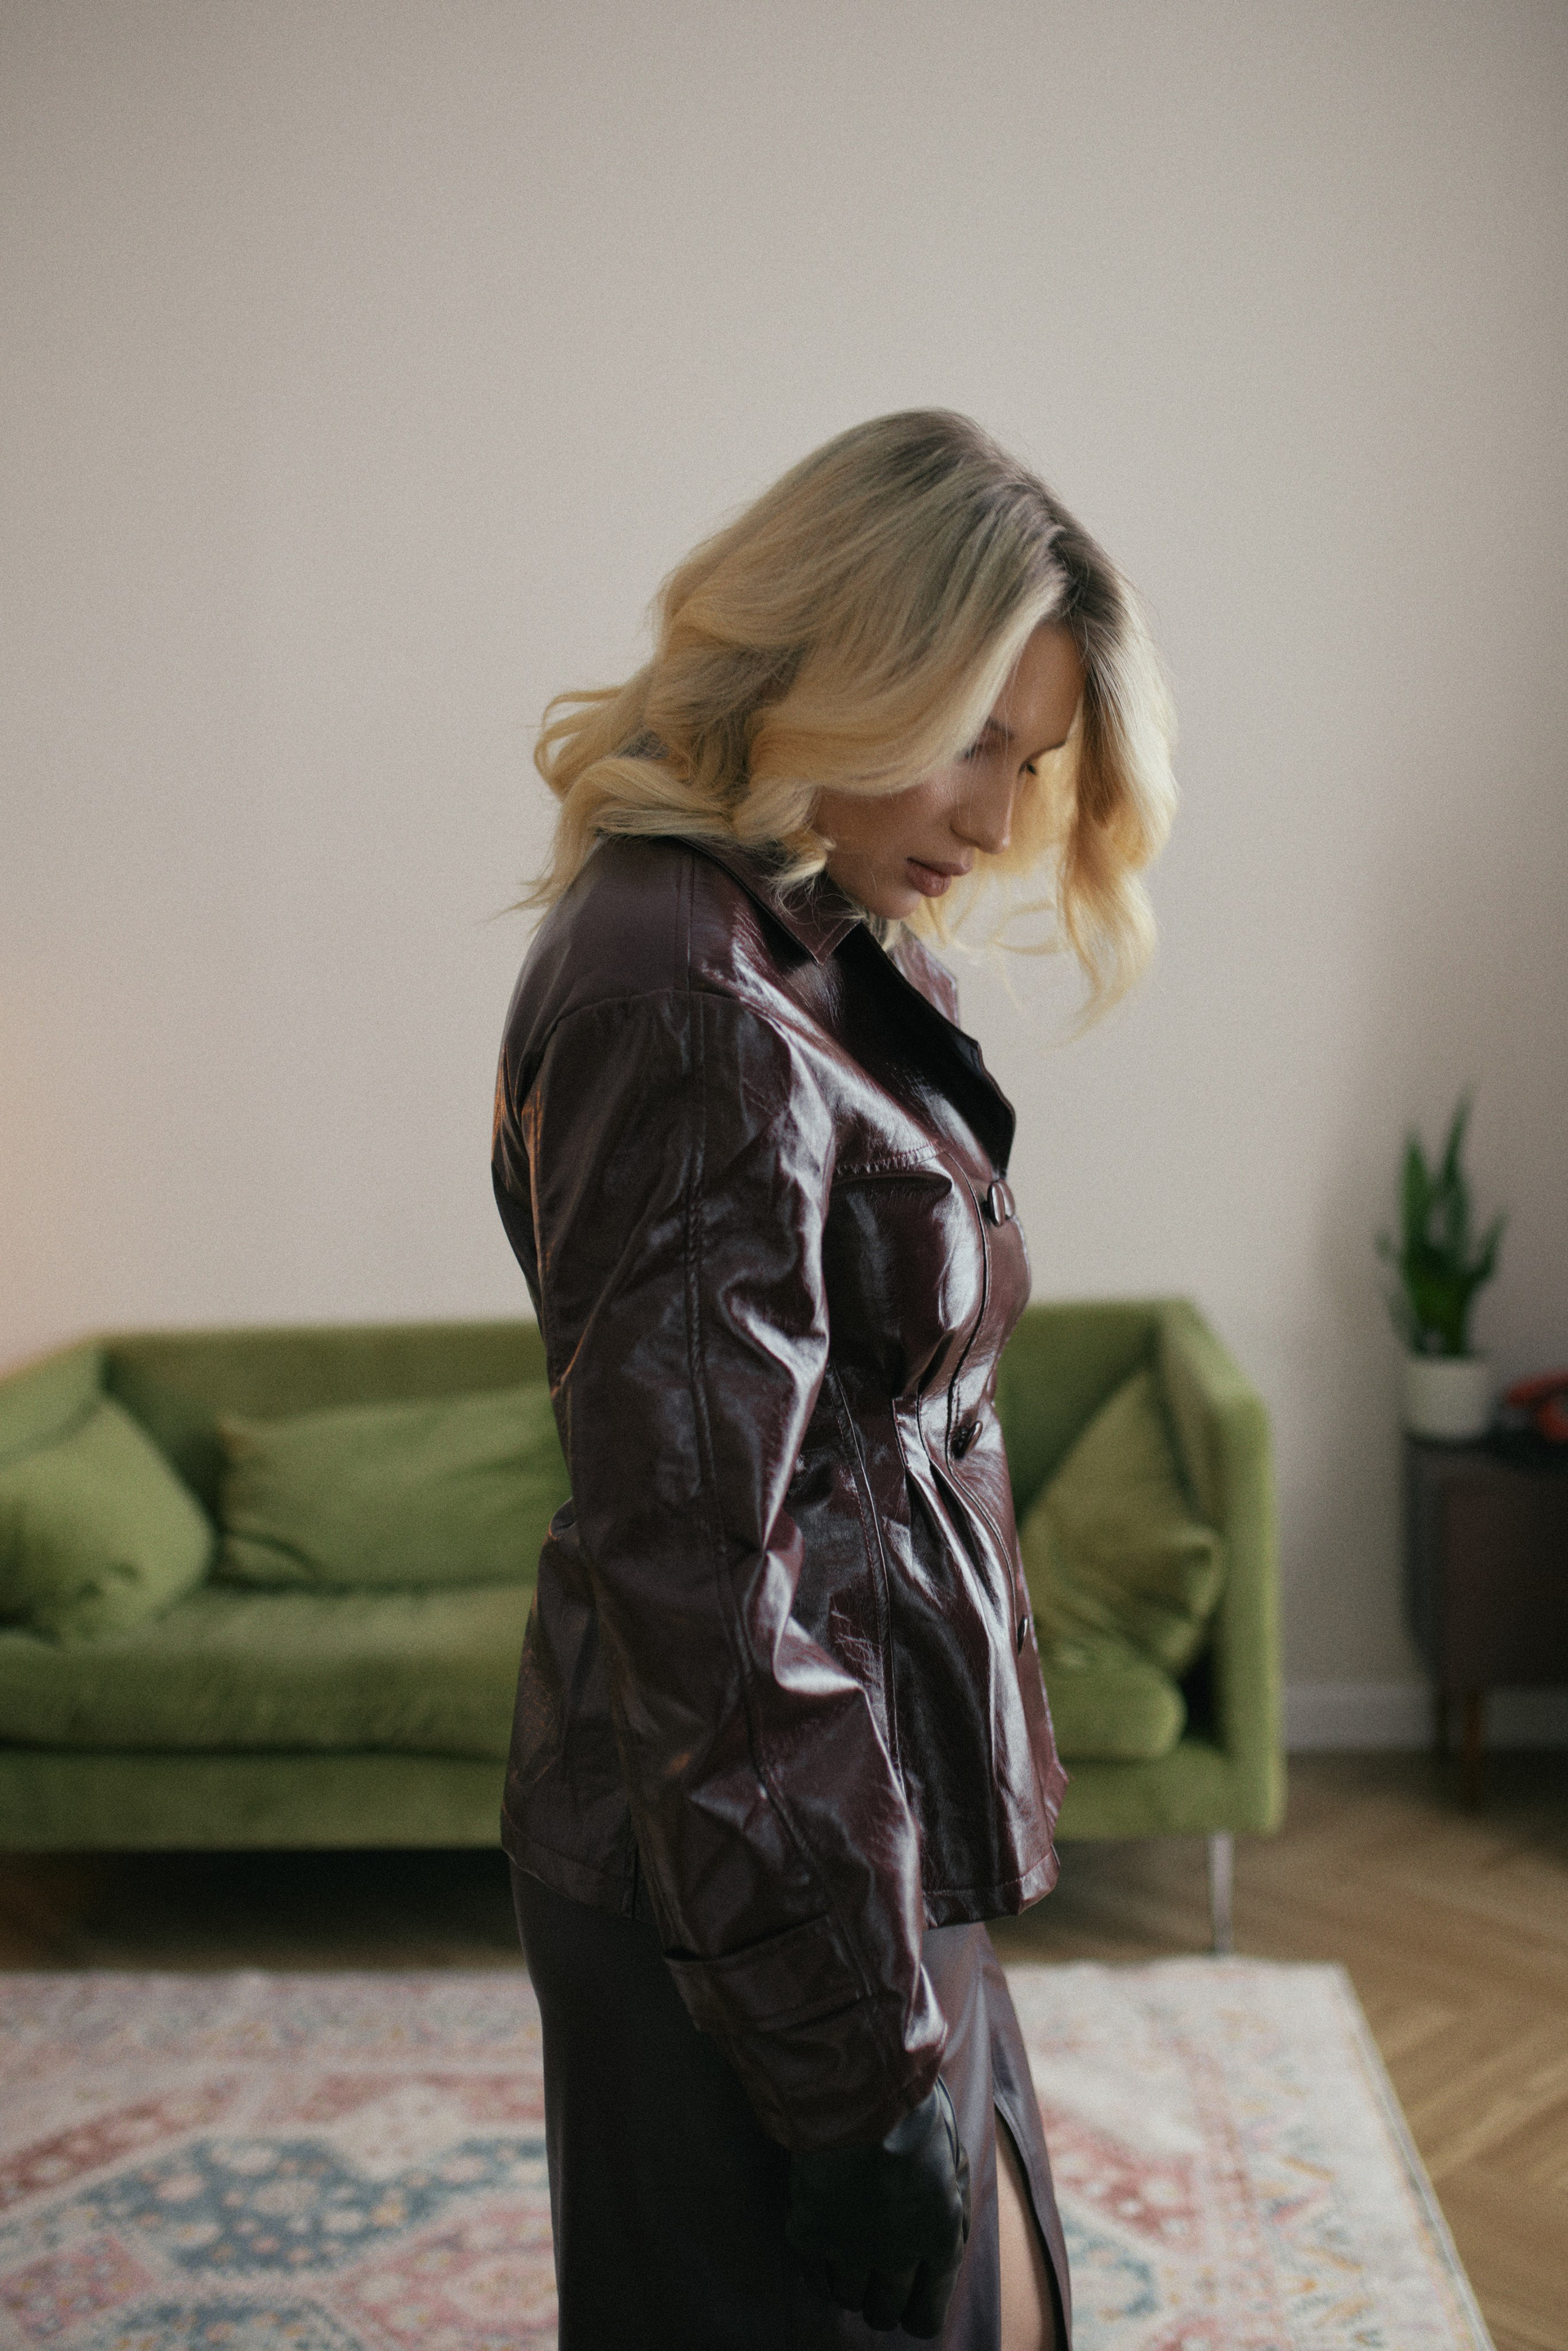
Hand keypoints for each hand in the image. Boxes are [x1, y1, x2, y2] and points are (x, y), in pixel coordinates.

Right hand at [785, 2078, 971, 2336]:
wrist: (858, 2085)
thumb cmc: (913, 2112)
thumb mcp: (953, 2160)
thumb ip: (953, 2209)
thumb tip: (951, 2243)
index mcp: (939, 2236)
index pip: (927, 2315)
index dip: (917, 2312)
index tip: (909, 2302)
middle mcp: (897, 2252)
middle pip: (886, 2312)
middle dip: (883, 2301)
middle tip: (877, 2277)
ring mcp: (850, 2246)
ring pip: (849, 2299)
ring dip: (850, 2284)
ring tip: (849, 2256)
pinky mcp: (810, 2231)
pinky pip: (814, 2276)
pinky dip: (819, 2269)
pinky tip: (823, 2245)